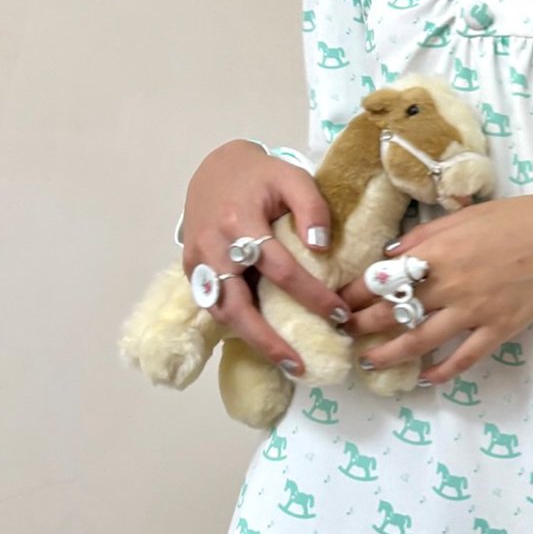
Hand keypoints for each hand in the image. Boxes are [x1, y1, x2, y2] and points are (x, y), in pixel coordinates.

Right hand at [181, 141, 351, 374]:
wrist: (215, 168)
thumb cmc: (260, 175)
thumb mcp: (293, 178)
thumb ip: (312, 209)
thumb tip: (321, 248)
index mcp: (239, 222)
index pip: (280, 269)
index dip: (311, 295)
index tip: (340, 314)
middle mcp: (213, 247)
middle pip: (237, 306)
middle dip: (268, 341)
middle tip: (299, 365)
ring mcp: (198, 261)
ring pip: (221, 312)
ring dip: (252, 340)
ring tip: (285, 361)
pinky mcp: (192, 269)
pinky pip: (214, 305)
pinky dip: (238, 325)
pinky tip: (264, 339)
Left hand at [335, 190, 532, 386]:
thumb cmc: (522, 218)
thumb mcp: (468, 214)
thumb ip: (427, 235)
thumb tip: (392, 253)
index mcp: (440, 250)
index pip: (384, 276)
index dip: (356, 291)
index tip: (339, 299)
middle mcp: (451, 283)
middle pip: (393, 310)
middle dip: (362, 324)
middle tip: (343, 332)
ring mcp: (476, 310)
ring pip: (420, 340)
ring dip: (389, 354)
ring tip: (369, 361)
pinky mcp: (500, 329)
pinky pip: (464, 358)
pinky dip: (443, 372)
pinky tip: (426, 379)